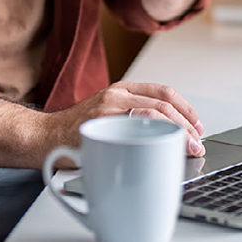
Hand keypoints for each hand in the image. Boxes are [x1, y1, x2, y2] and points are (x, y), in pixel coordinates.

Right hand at [45, 81, 205, 159]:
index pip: (163, 91)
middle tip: (196, 143)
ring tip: (186, 149)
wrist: (43, 137)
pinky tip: (163, 152)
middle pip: (163, 105)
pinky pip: (134, 129)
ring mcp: (108, 110)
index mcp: (121, 90)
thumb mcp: (108, 115)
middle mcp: (117, 95)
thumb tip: (169, 137)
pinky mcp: (100, 127)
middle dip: (186, 125)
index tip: (198, 125)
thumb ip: (132, 118)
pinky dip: (154, 141)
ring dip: (176, 133)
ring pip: (154, 115)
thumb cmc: (76, 132)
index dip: (186, 108)